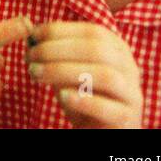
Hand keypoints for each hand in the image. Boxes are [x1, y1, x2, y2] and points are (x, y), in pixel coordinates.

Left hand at [27, 21, 142, 127]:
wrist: (103, 130)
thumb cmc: (83, 94)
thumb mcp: (67, 70)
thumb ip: (53, 51)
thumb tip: (28, 32)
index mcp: (117, 49)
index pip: (91, 31)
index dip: (60, 31)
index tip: (32, 36)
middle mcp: (129, 67)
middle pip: (96, 50)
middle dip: (56, 50)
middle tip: (29, 57)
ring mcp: (131, 93)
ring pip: (104, 76)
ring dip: (64, 72)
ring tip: (36, 74)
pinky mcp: (127, 118)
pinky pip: (109, 108)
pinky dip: (84, 101)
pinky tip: (62, 96)